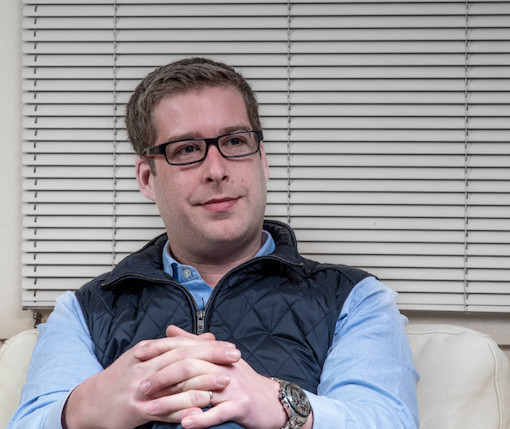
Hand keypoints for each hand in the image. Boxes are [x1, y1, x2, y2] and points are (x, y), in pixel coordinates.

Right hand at [63, 329, 239, 428]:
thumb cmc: (123, 378)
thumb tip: (209, 338)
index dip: (209, 346)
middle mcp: (145, 365)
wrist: (90, 403)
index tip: (231, 347)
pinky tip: (199, 413)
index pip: (184, 344)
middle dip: (212, 357)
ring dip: (202, 383)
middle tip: (236, 358)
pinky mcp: (136, 410)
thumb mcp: (148, 356)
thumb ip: (178, 347)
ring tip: (225, 382)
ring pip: (175, 383)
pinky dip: (182, 411)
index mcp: (149, 351)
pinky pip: (163, 411)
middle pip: (183, 358)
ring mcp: (140, 388)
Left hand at [137, 326, 288, 428]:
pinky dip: (201, 418)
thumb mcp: (218, 359)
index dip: (162, 350)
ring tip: (151, 410)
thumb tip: (170, 328)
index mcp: (217, 354)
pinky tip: (184, 424)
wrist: (271, 401)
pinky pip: (218, 412)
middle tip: (141, 388)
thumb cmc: (240, 381)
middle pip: (190, 368)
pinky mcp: (241, 405)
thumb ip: (193, 344)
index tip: (139, 356)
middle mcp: (224, 366)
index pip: (186, 347)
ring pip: (199, 392)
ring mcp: (234, 386)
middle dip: (163, 377)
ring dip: (173, 402)